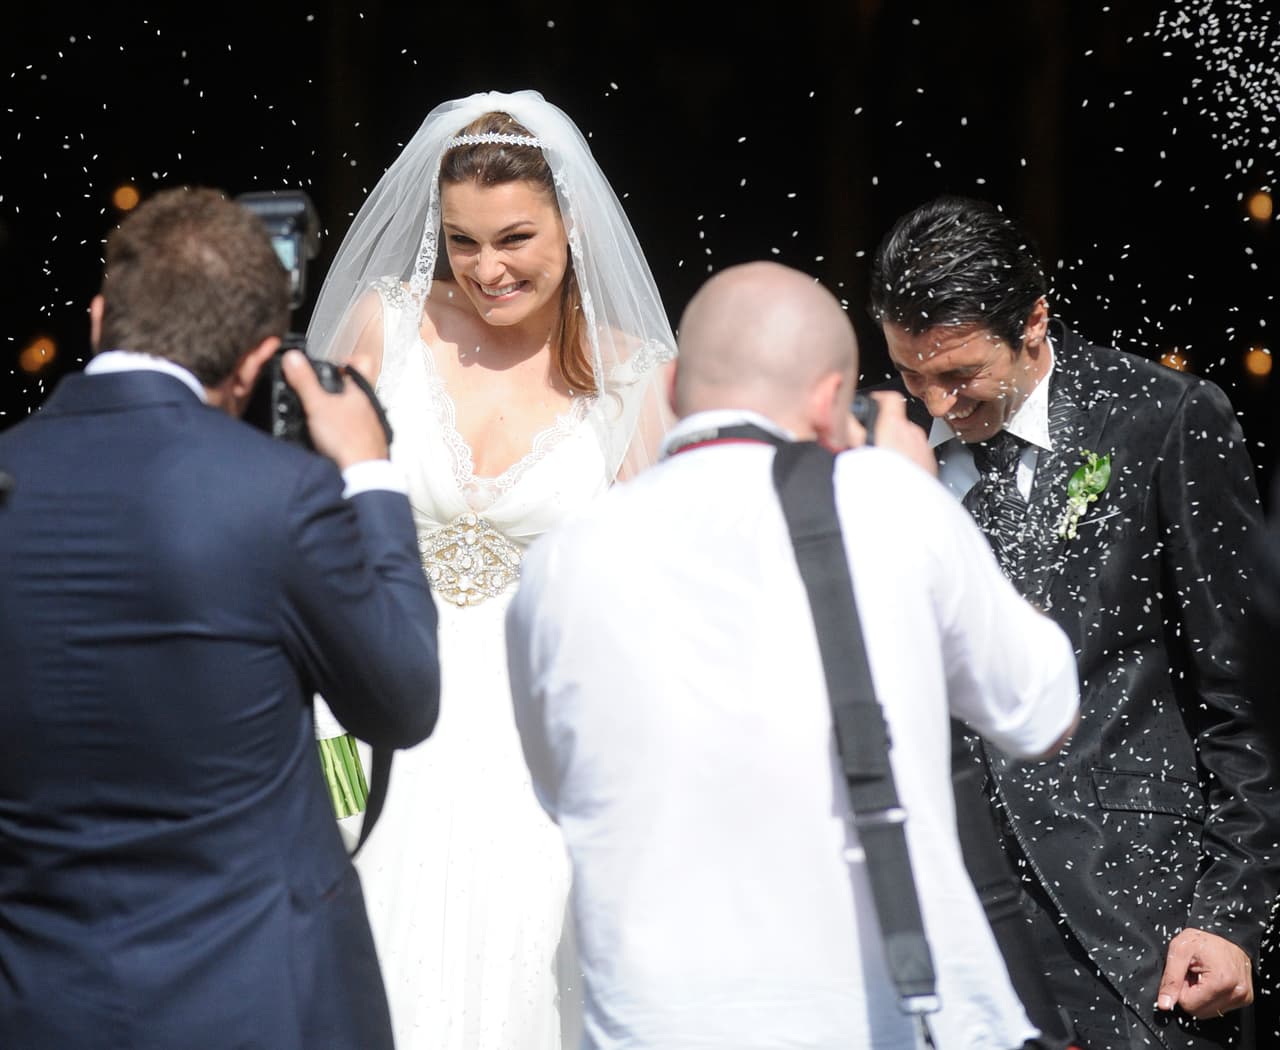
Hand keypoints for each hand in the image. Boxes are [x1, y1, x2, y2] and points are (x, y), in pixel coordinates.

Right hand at [281, 350, 388, 468]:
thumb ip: (305, 381)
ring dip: (338, 411)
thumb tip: (294, 357)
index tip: (330, 366)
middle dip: (336, 389)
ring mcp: (373, 425)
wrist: (361, 474)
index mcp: (362, 391)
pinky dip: (342, 430)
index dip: (347, 360)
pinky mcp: (369, 443)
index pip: (363, 362)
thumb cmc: (346, 440)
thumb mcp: (317, 405)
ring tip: (319, 418)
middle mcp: (371, 406)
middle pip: (355, 387)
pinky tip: (329, 437)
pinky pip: (356, 430)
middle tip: (317, 394)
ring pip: (356, 409)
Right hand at [848, 391, 936, 476]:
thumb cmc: (884, 484)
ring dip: (895, 447)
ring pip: (907, 440)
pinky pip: (916, 456)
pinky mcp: (930, 465)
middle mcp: (912, 433)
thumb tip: (845, 418)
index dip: (878, 400)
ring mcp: (924, 449)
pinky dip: (906, 461)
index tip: (869, 408)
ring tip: (881, 465)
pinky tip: (895, 475)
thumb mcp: (856, 451)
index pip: (889, 398)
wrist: (908, 510)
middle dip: (883, 431)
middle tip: (869, 446)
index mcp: (894, 425)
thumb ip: (850, 431)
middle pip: (897, 422)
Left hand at [1156, 927, 1252, 1019]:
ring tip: (1202, 975)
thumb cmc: (1203, 938)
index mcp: (1222, 981)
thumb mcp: (1179, 950)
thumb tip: (1164, 1004)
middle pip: (1199, 1011)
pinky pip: (1219, 1007)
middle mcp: (1236, 993)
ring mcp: (1242, 997)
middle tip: (1192, 974)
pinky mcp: (1244, 998)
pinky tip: (1211, 980)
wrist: (1227, 932)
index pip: (1189, 1004)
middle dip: (1190, 993)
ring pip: (1209, 1011)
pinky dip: (1211, 996)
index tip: (1185, 973)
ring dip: (1200, 996)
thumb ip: (1170, 979)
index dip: (1181, 989)